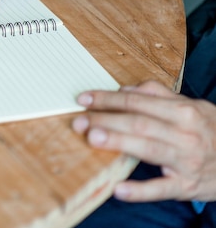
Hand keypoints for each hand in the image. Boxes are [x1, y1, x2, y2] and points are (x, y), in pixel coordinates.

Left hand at [72, 80, 215, 201]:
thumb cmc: (211, 132)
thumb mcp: (192, 107)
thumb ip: (159, 95)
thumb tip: (126, 89)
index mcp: (183, 112)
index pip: (137, 102)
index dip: (108, 100)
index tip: (83, 99)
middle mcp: (185, 134)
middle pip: (139, 123)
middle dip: (106, 120)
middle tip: (79, 121)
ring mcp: (186, 161)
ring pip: (148, 148)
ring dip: (119, 142)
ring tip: (93, 139)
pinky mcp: (187, 186)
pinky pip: (161, 189)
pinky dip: (140, 191)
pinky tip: (119, 189)